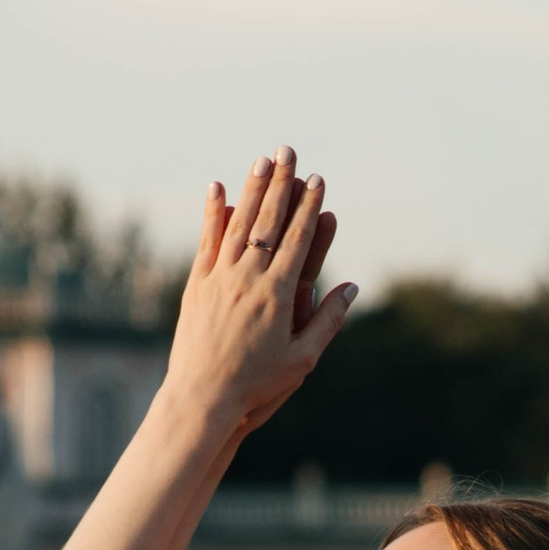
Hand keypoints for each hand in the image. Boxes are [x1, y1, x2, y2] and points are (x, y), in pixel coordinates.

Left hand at [165, 146, 356, 447]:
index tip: (318, 179)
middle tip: (287, 151)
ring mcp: (219, 278)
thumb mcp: (303, 359)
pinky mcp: (197, 285)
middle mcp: (248, 277)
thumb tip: (351, 287)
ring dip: (251, 188)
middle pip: (268, 220)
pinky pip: (207, 241)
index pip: (297, 238)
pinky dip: (213, 213)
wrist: (203, 398)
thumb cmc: (258, 386)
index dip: (309, 206)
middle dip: (280, 183)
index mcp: (278, 293)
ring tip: (261, 161)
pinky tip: (217, 188)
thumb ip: (328, 319)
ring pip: (238, 223)